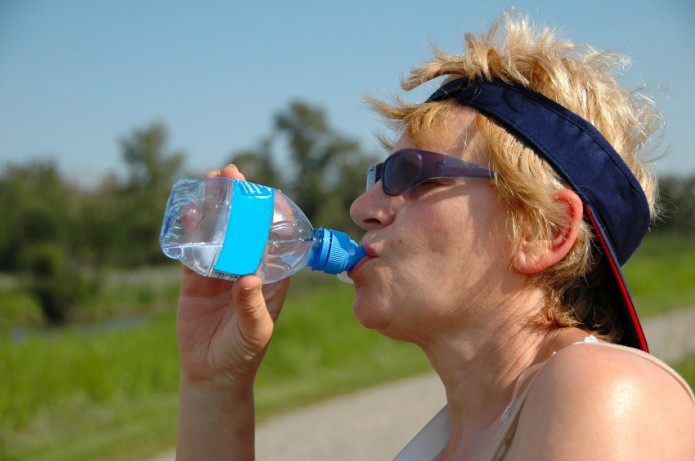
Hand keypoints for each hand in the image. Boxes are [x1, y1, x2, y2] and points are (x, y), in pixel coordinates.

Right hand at [175, 165, 289, 390]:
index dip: (271, 213)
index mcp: (271, 275)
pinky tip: (187, 210)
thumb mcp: (255, 330)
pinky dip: (191, 230)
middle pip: (244, 226)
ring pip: (218, 231)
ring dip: (214, 206)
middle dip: (239, 200)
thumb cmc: (243, 352)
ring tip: (210, 179)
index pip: (275, 237)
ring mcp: (220, 270)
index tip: (268, 191)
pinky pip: (194, 249)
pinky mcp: (195, 279)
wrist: (212, 373)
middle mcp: (247, 266)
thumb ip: (252, 306)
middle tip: (232, 173)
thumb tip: (249, 279)